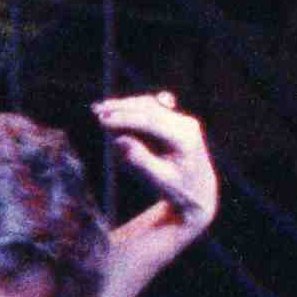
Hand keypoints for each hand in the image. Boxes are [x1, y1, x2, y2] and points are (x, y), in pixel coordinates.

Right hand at [95, 93, 216, 230]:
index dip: (125, 119)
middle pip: (149, 108)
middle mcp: (186, 125)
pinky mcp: (177, 120)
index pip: (150, 121)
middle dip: (121, 108)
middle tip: (96, 111)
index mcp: (184, 139)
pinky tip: (117, 108)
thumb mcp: (159, 180)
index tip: (103, 120)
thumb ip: (140, 160)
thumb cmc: (178, 189)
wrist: (200, 191)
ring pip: (150, 105)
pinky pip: (153, 108)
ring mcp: (184, 120)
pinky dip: (134, 109)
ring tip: (101, 110)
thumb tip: (119, 139)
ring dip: (125, 106)